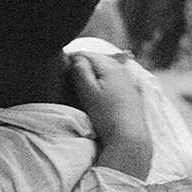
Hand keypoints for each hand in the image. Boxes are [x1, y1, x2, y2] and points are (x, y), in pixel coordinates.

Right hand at [68, 49, 152, 178]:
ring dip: (93, 73)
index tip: (59, 68)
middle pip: (97, 60)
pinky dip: (103, 81)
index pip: (85, 54)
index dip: (70, 58)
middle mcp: (121, 69)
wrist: (129, 137)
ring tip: (80, 84)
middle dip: (82, 65)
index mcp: (110, 66)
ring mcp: (129, 80)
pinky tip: (98, 92)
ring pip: (105, 70)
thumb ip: (80, 70)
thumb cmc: (106, 115)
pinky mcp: (132, 92)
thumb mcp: (88, 91)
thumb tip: (75, 57)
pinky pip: (113, 79)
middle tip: (67, 76)